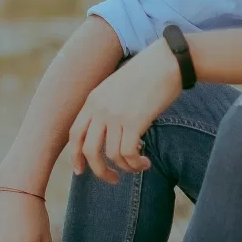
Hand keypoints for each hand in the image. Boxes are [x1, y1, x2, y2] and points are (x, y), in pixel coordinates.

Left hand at [66, 40, 180, 182]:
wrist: (166, 62)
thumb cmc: (147, 74)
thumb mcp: (117, 88)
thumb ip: (107, 107)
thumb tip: (108, 134)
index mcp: (93, 100)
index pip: (74, 134)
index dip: (75, 156)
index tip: (80, 170)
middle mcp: (100, 109)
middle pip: (88, 150)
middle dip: (98, 170)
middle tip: (112, 179)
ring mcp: (116, 115)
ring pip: (111, 156)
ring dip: (125, 168)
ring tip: (138, 167)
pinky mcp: (134, 121)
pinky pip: (128, 154)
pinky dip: (136, 164)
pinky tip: (145, 162)